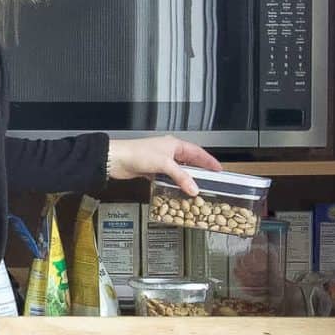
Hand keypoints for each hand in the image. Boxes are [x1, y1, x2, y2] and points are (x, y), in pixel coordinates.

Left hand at [105, 136, 222, 195]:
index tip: (218, 168)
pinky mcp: (152, 170)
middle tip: (210, 180)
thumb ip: (180, 177)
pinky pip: (167, 177)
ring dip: (186, 179)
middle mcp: (168, 152)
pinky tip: (177, 190)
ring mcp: (160, 161)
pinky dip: (173, 183)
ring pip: (178, 171)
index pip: (197, 152)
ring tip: (195, 188)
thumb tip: (193, 188)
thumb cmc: (137, 153)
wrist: (117, 159)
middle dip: (199, 171)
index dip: (208, 160)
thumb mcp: (164, 164)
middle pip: (189, 162)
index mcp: (174, 144)